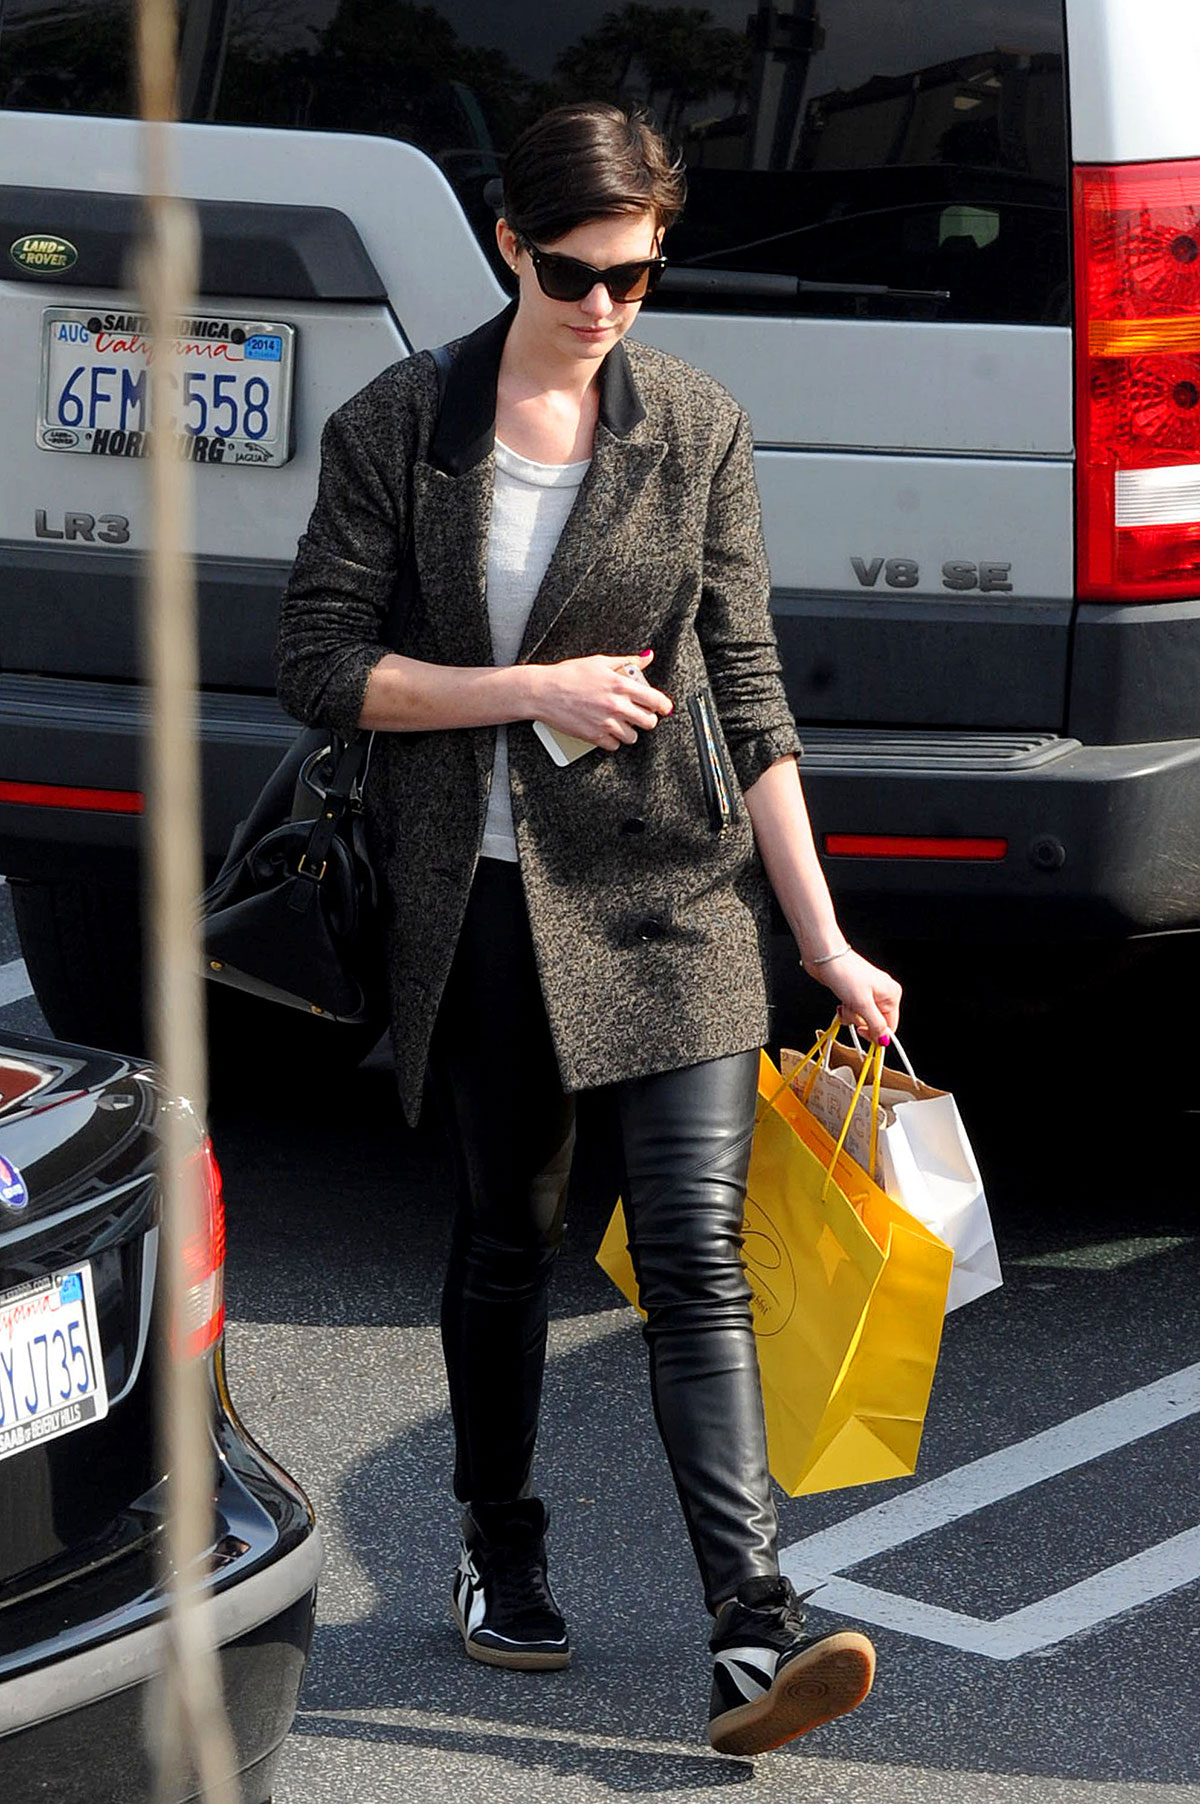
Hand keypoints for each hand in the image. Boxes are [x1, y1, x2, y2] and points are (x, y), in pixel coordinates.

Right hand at [530, 649, 672, 750]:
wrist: (543, 692)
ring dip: (629, 731)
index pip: (655, 700)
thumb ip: (627, 662)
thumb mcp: (600, 662)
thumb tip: (647, 657)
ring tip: (621, 722)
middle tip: (640, 715)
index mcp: (620, 685)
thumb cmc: (569, 674)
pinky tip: (607, 729)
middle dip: (647, 719)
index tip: (664, 708)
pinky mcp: (594, 736)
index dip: (663, 706)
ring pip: (633, 737)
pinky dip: (613, 740)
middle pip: (648, 722)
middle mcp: (616, 706)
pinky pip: (614, 745)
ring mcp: (606, 723)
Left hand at [810, 949, 900, 1044]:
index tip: (861, 1031)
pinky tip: (842, 1002)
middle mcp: (883, 993)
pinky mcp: (856, 992)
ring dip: (850, 1014)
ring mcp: (869, 992)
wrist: (825, 957)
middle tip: (852, 1008)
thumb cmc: (845, 974)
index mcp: (891, 994)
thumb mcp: (862, 1004)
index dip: (875, 1033)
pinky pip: (854, 1010)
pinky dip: (846, 1009)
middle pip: (875, 1022)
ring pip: (862, 1017)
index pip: (890, 1026)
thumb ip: (875, 1024)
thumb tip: (884, 1041)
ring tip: (845, 1002)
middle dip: (859, 1019)